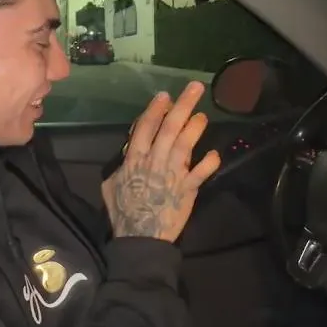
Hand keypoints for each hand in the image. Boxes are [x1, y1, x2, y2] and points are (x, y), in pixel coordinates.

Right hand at [102, 81, 220, 242]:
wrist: (139, 238)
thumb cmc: (123, 212)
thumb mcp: (110, 185)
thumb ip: (120, 166)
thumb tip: (127, 153)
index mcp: (134, 159)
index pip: (145, 127)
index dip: (155, 110)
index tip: (164, 95)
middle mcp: (155, 161)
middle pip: (170, 128)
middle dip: (182, 106)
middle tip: (196, 88)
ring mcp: (172, 175)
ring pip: (185, 145)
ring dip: (196, 128)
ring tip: (203, 115)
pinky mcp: (187, 190)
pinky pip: (200, 174)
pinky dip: (208, 164)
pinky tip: (215, 154)